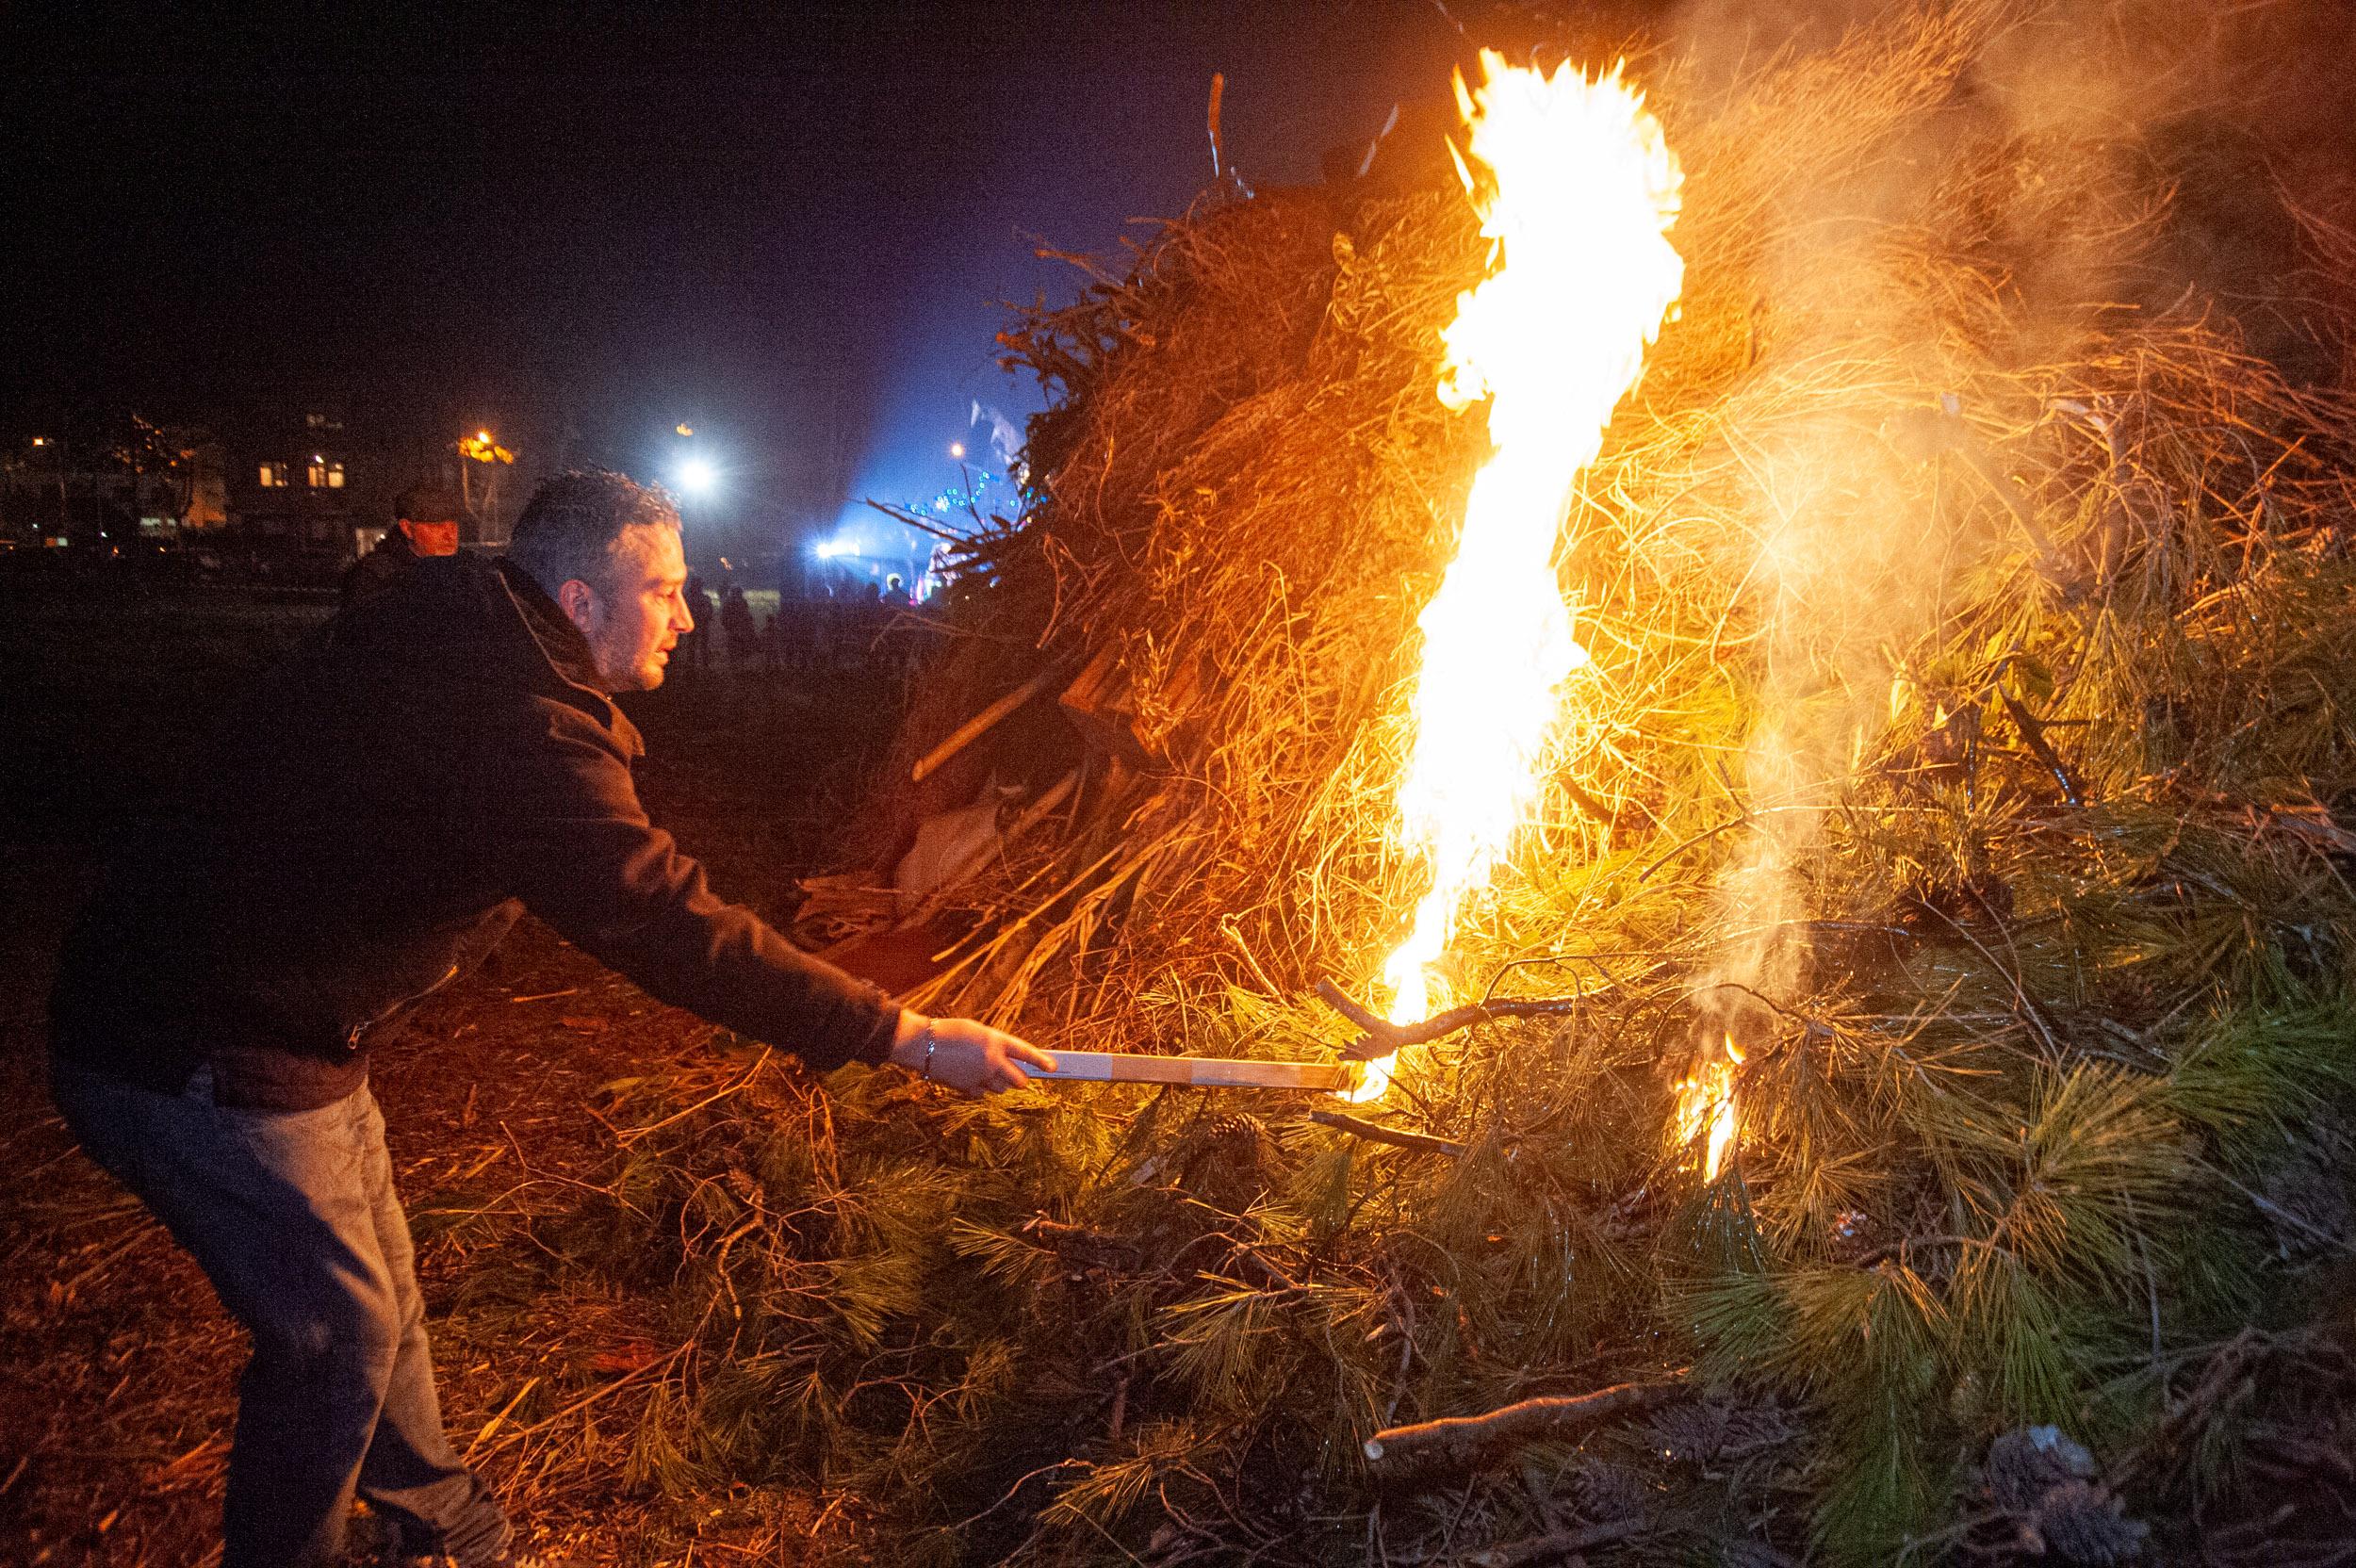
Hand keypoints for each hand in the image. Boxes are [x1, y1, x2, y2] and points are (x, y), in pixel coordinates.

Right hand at [887, 1011, 1055, 1095]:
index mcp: (995, 1042)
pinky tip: (970, 1076)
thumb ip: (994, 1045)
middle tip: (1013, 1072)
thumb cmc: (950, 1031)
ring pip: (1001, 1089)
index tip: (1054, 1067)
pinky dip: (981, 1088)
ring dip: (999, 1082)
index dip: (1042, 1061)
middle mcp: (991, 1061)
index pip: (1026, 1053)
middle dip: (1019, 1078)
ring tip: (984, 1069)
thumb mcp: (977, 1031)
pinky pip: (983, 1093)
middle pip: (1018, 1080)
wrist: (923, 1044)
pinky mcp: (967, 1089)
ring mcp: (980, 1077)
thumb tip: (1006, 1060)